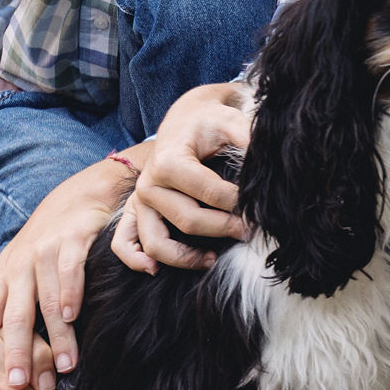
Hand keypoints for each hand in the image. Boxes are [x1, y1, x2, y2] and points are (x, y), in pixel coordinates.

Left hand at [0, 161, 131, 389]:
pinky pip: (70, 270)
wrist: (78, 196)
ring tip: (64, 367)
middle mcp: (22, 267)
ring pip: (47, 301)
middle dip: (14, 351)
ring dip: (56, 336)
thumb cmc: (45, 238)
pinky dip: (71, 293)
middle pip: (15, 315)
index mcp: (5, 277)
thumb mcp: (13, 264)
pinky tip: (74, 316)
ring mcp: (46, 253)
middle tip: (16, 383)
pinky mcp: (73, 240)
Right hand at [112, 82, 253, 272]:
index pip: (210, 193)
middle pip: (188, 220)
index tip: (259, 210)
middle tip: (250, 232)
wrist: (184, 119)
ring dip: (185, 257)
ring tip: (214, 259)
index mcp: (170, 161)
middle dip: (224, 229)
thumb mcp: (231, 121)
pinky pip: (123, 243)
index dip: (238, 205)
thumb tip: (266, 162)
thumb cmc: (209, 123)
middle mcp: (149, 183)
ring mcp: (139, 200)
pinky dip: (136, 260)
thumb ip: (249, 140)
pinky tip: (157, 271)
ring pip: (156, 242)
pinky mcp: (135, 210)